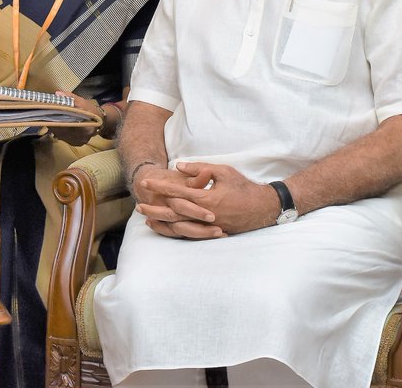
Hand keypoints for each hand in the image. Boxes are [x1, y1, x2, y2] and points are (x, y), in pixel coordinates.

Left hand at [48, 91, 100, 145]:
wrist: (101, 121)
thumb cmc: (91, 111)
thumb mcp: (83, 102)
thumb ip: (70, 97)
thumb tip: (58, 94)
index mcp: (86, 128)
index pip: (66, 125)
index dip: (56, 120)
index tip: (49, 114)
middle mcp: (82, 138)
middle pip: (62, 132)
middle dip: (53, 123)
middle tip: (46, 116)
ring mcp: (78, 142)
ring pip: (61, 135)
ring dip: (55, 128)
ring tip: (51, 119)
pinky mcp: (76, 144)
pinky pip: (63, 138)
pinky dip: (59, 131)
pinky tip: (57, 125)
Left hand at [139, 161, 278, 236]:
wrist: (264, 208)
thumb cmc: (244, 187)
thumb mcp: (223, 172)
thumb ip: (199, 169)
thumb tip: (178, 167)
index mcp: (206, 199)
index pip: (177, 192)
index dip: (160, 187)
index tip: (146, 182)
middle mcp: (205, 216)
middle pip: (173, 213)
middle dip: (154, 208)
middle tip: (138, 204)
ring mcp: (208, 227)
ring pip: (179, 227)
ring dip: (162, 222)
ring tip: (146, 219)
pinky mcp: (212, 233)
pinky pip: (189, 234)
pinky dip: (175, 232)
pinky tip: (165, 229)